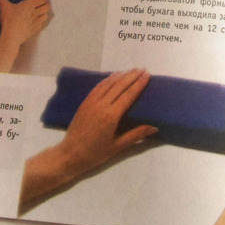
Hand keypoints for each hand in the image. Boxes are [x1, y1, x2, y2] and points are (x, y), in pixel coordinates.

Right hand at [0, 0, 52, 72]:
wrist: (11, 35)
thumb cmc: (9, 20)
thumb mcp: (4, 6)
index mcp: (29, 5)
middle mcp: (35, 12)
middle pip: (46, 7)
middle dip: (47, 4)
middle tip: (46, 3)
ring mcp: (36, 21)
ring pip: (46, 15)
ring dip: (45, 13)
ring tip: (43, 11)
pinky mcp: (35, 29)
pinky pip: (42, 24)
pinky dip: (42, 21)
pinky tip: (39, 21)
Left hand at [20, 69, 156, 204]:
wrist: (70, 155)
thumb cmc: (95, 153)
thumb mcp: (118, 146)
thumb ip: (136, 135)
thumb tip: (154, 127)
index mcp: (111, 116)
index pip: (128, 95)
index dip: (139, 84)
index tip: (147, 75)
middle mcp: (101, 105)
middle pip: (119, 86)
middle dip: (132, 76)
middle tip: (142, 69)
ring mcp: (91, 102)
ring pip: (108, 84)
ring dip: (120, 75)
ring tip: (131, 70)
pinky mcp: (85, 102)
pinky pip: (98, 87)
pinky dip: (107, 79)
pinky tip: (113, 77)